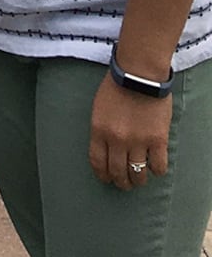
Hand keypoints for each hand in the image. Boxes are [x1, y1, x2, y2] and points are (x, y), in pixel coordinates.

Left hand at [90, 71, 170, 188]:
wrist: (139, 73)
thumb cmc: (117, 86)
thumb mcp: (99, 107)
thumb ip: (101, 129)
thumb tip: (105, 149)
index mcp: (99, 130)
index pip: (98, 163)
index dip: (103, 176)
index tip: (107, 179)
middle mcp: (117, 140)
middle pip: (118, 173)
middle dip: (121, 182)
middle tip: (125, 184)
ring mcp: (138, 141)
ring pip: (138, 175)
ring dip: (138, 180)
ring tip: (139, 179)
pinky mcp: (157, 140)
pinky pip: (158, 167)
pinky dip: (157, 170)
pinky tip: (155, 165)